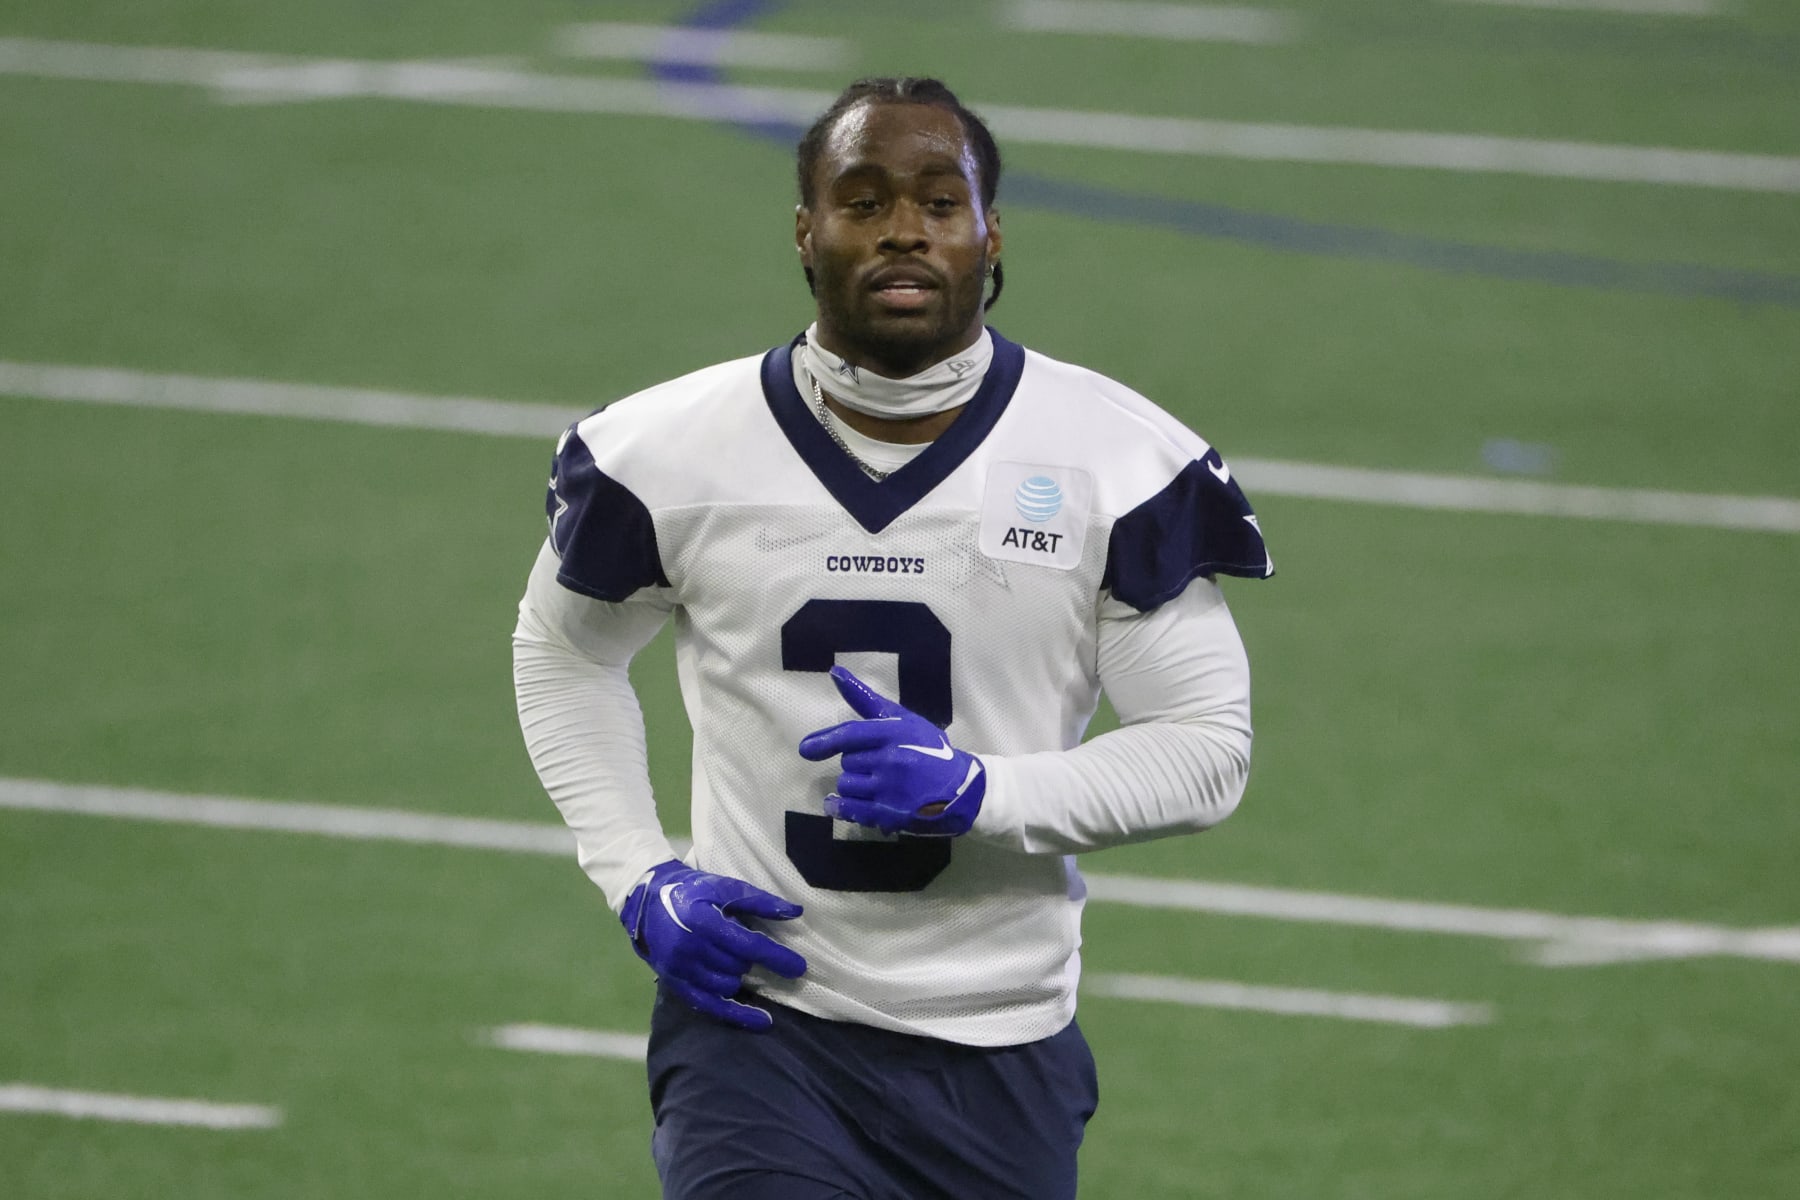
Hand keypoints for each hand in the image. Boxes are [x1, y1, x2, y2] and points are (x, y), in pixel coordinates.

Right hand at [619, 859, 805, 1030]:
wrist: (646, 901)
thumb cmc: (692, 891)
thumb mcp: (724, 887)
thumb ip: (760, 901)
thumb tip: (796, 912)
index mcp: (703, 921)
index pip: (747, 945)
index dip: (776, 957)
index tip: (800, 968)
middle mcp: (690, 949)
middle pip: (738, 966)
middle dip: (751, 959)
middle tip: (747, 945)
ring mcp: (681, 970)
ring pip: (727, 985)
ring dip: (739, 975)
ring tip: (734, 959)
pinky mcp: (675, 984)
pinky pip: (710, 1006)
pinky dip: (737, 1015)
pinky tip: (762, 1021)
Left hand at [797, 665, 985, 836]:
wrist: (962, 788)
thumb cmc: (930, 749)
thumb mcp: (903, 719)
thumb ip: (866, 699)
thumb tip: (834, 672)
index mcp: (894, 732)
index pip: (849, 735)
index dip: (824, 742)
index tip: (806, 749)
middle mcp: (890, 759)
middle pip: (848, 762)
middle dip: (856, 763)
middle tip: (878, 765)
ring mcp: (890, 789)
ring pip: (847, 785)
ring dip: (852, 786)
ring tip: (873, 785)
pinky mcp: (889, 814)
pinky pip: (850, 810)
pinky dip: (840, 808)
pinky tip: (836, 805)